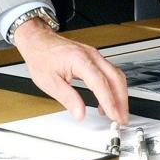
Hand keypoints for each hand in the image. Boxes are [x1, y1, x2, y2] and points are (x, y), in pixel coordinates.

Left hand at [12, 19, 128, 123]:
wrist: (38, 40)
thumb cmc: (41, 56)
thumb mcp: (49, 82)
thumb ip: (67, 98)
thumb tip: (80, 113)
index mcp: (79, 60)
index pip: (100, 83)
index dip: (109, 101)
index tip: (113, 115)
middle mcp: (91, 55)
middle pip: (115, 78)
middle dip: (121, 100)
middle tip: (121, 118)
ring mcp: (94, 55)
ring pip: (116, 75)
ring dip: (120, 94)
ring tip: (118, 113)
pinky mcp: (94, 58)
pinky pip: (110, 73)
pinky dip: (114, 87)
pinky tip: (108, 101)